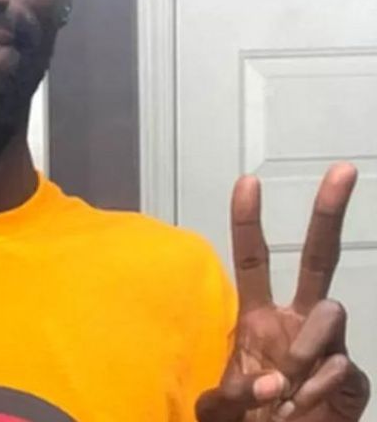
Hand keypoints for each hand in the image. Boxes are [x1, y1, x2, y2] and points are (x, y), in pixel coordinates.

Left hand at [196, 163, 369, 420]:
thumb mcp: (217, 409)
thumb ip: (232, 394)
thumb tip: (276, 380)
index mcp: (257, 318)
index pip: (254, 260)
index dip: (249, 222)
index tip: (247, 181)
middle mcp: (295, 322)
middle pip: (317, 258)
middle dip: (329, 214)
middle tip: (343, 171)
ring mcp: (327, 346)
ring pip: (329, 312)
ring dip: (304, 348)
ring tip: (283, 391)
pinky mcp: (351, 378)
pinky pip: (339, 365)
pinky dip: (316, 388)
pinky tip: (299, 408)